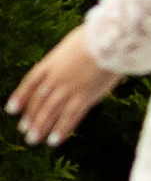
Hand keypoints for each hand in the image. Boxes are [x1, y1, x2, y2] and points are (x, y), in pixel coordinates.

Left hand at [8, 27, 121, 146]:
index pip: (29, 84)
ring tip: (33, 140)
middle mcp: (55, 79)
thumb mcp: (71, 47)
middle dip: (31, 118)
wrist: (110, 41)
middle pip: (38, 102)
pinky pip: (71, 116)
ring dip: (41, 127)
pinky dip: (62, 129)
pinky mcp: (85, 97)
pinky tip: (55, 141)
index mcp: (49, 64)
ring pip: (50, 112)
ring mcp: (68, 89)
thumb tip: (64, 68)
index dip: (20, 98)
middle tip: (25, 132)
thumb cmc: (94, 40)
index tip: (11, 110)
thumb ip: (64, 61)